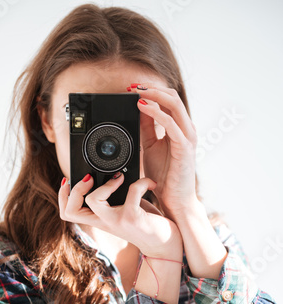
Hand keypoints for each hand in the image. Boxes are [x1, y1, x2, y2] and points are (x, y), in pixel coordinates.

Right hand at [58, 173, 182, 258]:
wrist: (165, 245)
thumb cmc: (146, 224)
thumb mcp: (126, 209)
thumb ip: (115, 195)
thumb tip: (112, 171)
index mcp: (99, 220)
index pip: (67, 213)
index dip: (62, 196)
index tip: (68, 180)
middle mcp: (104, 223)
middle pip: (71, 211)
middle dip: (75, 189)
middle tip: (90, 178)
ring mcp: (117, 222)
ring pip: (93, 200)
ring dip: (106, 183)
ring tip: (120, 178)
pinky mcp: (133, 218)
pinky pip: (132, 189)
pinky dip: (143, 182)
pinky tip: (150, 184)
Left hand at [129, 84, 197, 219]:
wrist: (174, 200)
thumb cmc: (165, 177)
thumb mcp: (151, 146)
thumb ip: (147, 128)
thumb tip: (139, 108)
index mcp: (179, 128)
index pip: (168, 100)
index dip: (150, 91)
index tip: (132, 89)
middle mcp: (186, 129)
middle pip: (172, 97)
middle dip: (151, 88)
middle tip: (132, 87)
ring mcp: (187, 137)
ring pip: (174, 105)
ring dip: (154, 95)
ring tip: (136, 93)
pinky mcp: (185, 148)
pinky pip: (171, 124)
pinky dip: (157, 113)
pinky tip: (143, 108)